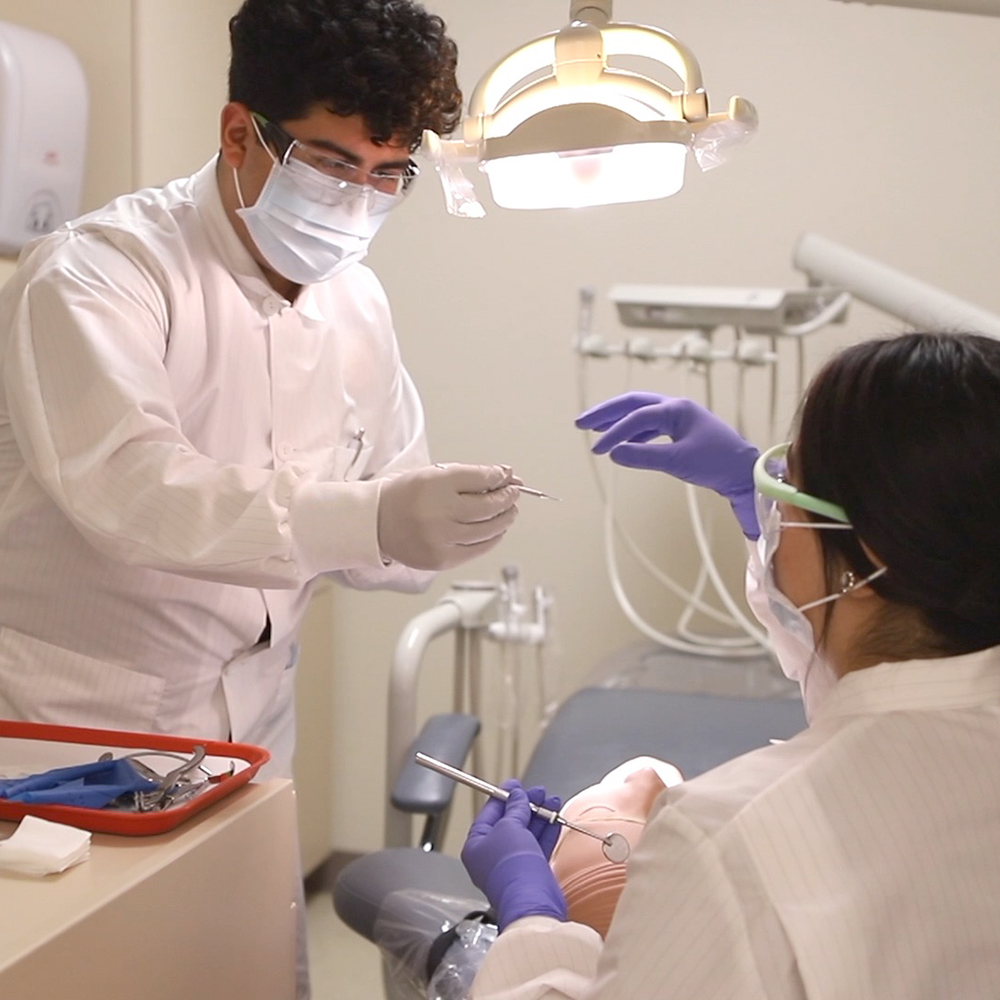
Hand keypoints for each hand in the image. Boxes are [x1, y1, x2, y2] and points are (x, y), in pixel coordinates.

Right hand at [377, 464, 518, 569]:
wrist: (375, 523)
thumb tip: (505, 477)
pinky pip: (477, 550)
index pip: (479, 479)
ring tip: (509, 512)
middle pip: (488, 507)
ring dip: (504, 519)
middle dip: (507, 499)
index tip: (509, 477)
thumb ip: (471, 476)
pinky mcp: (441, 560)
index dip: (500, 478)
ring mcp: (440, 540)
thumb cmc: (406, 496)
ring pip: (487, 530)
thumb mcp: (435, 475)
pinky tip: (495, 530)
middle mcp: (437, 514)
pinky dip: (492, 539)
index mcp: (434, 486)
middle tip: (514, 493)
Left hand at [461, 780, 566, 929]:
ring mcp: (511, 865)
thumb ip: (514, 808)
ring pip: (526, 833)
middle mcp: (491, 856)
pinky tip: (554, 818)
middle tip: (538, 792)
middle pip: (509, 823)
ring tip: (551, 801)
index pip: (489, 814)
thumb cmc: (511, 869)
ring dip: (539, 815)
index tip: (515, 785)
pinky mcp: (530, 872)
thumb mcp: (509, 827)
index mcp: (476, 845)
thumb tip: (516, 796)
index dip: (503, 796)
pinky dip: (546, 831)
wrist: (531, 900)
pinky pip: (537, 846)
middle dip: (526, 805)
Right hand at [576, 392, 760, 537]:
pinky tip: (621, 443)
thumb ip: (644, 457)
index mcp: (677, 409)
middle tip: (581, 422)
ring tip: (594, 430)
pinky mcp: (681, 431)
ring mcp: (679, 418)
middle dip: (606, 412)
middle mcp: (676, 408)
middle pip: (633, 403)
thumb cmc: (717, 463)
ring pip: (640, 414)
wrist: (744, 473)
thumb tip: (614, 454)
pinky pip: (649, 426)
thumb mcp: (678, 462)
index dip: (615, 432)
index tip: (599, 450)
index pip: (637, 416)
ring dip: (617, 421)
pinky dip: (632, 432)